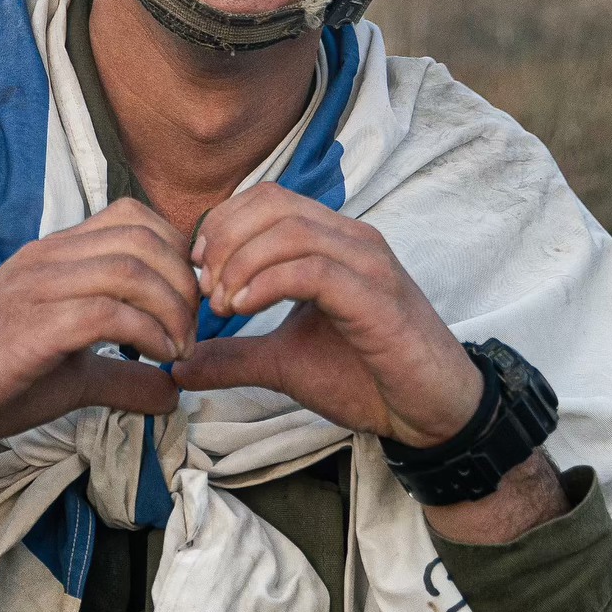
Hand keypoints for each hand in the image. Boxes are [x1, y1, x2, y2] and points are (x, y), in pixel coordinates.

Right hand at [0, 198, 197, 460]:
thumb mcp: (71, 376)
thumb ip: (123, 375)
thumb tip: (174, 392)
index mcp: (55, 255)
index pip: (135, 217)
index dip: (178, 255)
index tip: (189, 306)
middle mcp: (47, 259)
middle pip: (144, 237)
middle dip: (185, 284)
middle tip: (193, 333)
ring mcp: (36, 288)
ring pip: (131, 268)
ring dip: (173, 310)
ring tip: (180, 350)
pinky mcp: (29, 327)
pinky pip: (107, 312)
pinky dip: (147, 334)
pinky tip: (157, 360)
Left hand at [174, 184, 483, 446]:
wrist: (431, 412)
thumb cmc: (367, 378)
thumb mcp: (284, 363)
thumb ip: (234, 357)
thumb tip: (180, 365)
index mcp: (332, 242)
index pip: (267, 199)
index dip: (222, 225)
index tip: (197, 271)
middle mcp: (352, 240)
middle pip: (273, 203)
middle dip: (224, 239)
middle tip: (204, 288)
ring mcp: (367, 265)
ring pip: (290, 230)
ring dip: (241, 262)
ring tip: (222, 304)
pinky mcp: (376, 298)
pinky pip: (312, 269)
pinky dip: (267, 283)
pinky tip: (244, 308)